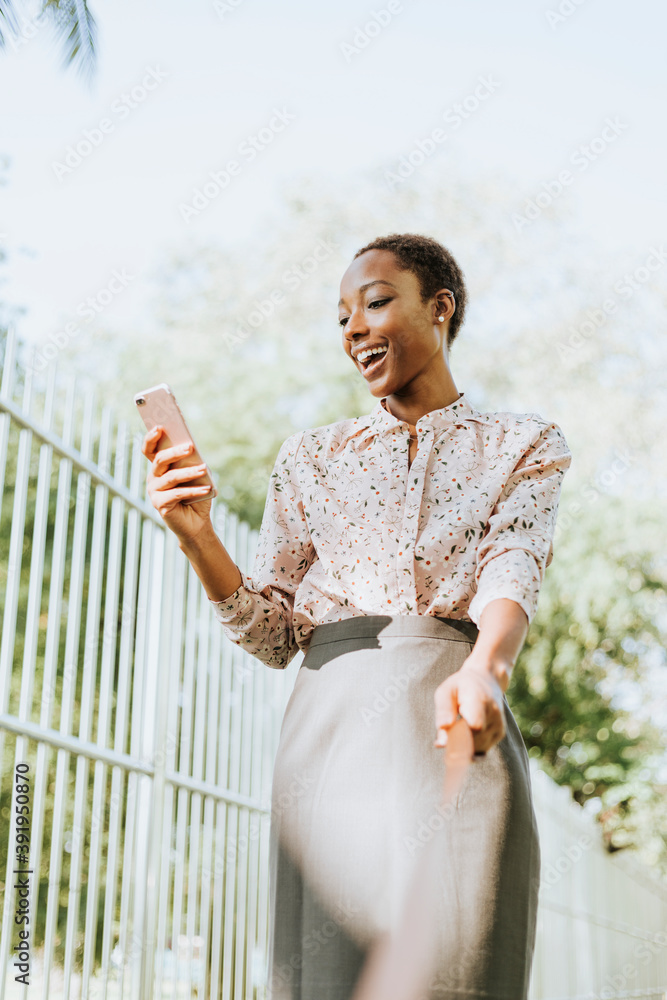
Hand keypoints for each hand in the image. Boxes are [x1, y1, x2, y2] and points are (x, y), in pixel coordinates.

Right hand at [141, 425, 213, 543]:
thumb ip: (192, 462)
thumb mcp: (197, 475)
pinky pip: (177, 494)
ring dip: (189, 472)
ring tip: (204, 468)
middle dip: (175, 452)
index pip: (150, 450)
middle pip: (160, 460)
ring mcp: (154, 492)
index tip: (160, 427)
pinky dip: (193, 490)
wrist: (197, 522)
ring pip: (171, 477)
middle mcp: (153, 478)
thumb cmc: (197, 495)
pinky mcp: (160, 505)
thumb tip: (192, 449)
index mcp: (159, 468)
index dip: (151, 438)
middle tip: (190, 446)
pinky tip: (206, 488)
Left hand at [433, 652, 509, 754]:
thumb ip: (442, 714)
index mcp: (480, 700)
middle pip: (475, 740)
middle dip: (457, 743)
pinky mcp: (500, 733)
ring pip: (478, 748)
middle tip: (446, 734)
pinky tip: (466, 732)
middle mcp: (494, 713)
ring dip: (463, 745)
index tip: (445, 738)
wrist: (486, 679)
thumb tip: (441, 742)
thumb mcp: (446, 692)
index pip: (475, 727)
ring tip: (457, 728)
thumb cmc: (460, 686)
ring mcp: (499, 724)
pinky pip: (482, 748)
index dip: (459, 738)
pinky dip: (471, 745)